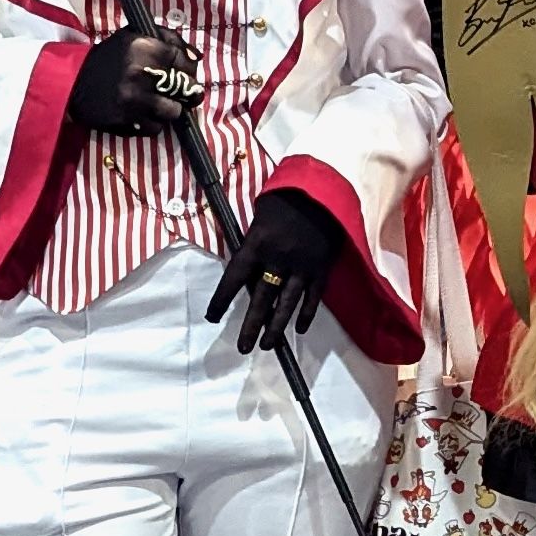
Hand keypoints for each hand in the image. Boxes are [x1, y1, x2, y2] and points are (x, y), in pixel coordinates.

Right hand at [67, 28, 202, 136]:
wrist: (72, 84)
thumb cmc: (107, 59)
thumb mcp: (131, 37)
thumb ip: (166, 39)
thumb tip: (197, 56)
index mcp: (141, 47)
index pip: (182, 59)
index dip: (189, 68)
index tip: (186, 73)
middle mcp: (140, 73)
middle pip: (184, 87)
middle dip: (186, 90)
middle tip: (179, 91)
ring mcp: (134, 99)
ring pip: (173, 111)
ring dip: (170, 109)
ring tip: (158, 102)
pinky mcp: (127, 120)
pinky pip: (156, 128)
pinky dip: (154, 123)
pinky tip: (143, 113)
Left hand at [207, 188, 343, 352]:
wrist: (323, 188)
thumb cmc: (285, 197)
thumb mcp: (259, 214)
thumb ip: (251, 242)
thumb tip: (245, 269)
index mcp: (257, 243)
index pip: (234, 277)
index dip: (221, 300)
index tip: (212, 316)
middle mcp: (277, 259)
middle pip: (261, 299)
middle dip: (251, 326)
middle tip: (242, 347)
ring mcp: (302, 266)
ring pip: (287, 304)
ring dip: (276, 328)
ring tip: (267, 346)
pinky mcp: (321, 268)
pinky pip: (313, 297)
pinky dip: (307, 314)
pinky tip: (300, 329)